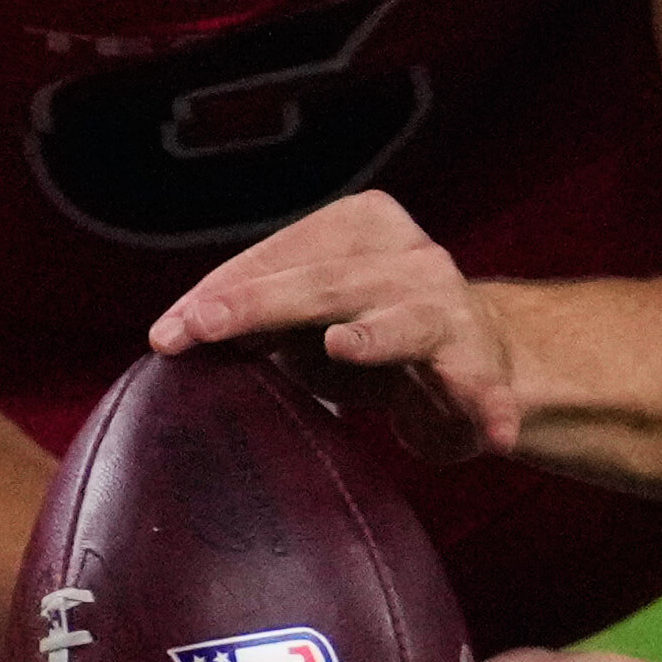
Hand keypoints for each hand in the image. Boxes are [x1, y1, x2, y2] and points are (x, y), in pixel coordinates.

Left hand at [154, 190, 530, 464]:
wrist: (474, 360)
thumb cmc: (369, 331)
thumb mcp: (306, 316)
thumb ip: (255, 318)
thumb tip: (176, 333)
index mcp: (361, 230)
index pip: (283, 252)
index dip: (224, 291)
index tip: (169, 332)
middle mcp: (408, 259)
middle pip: (328, 280)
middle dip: (261, 302)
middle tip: (204, 326)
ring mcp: (449, 310)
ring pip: (404, 321)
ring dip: (375, 336)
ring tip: (345, 344)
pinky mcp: (480, 366)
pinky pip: (479, 386)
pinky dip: (485, 406)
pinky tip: (492, 432)